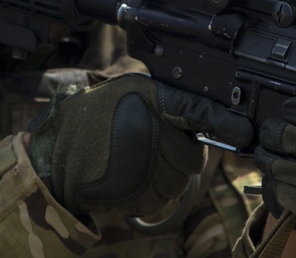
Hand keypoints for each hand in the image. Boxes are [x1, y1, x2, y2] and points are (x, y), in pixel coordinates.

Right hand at [27, 73, 252, 217]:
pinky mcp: (137, 189)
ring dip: (162, 178)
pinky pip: (160, 199)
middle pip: (191, 155)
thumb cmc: (89, 123)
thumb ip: (164, 104)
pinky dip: (147, 194)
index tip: (243, 131)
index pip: (196, 109)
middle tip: (147, 148)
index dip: (222, 122)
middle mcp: (149, 126)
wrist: (53, 154)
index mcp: (147, 96)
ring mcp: (143, 160)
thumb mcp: (126, 96)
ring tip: (131, 162)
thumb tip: (203, 122)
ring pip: (178, 180)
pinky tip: (126, 178)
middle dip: (177, 157)